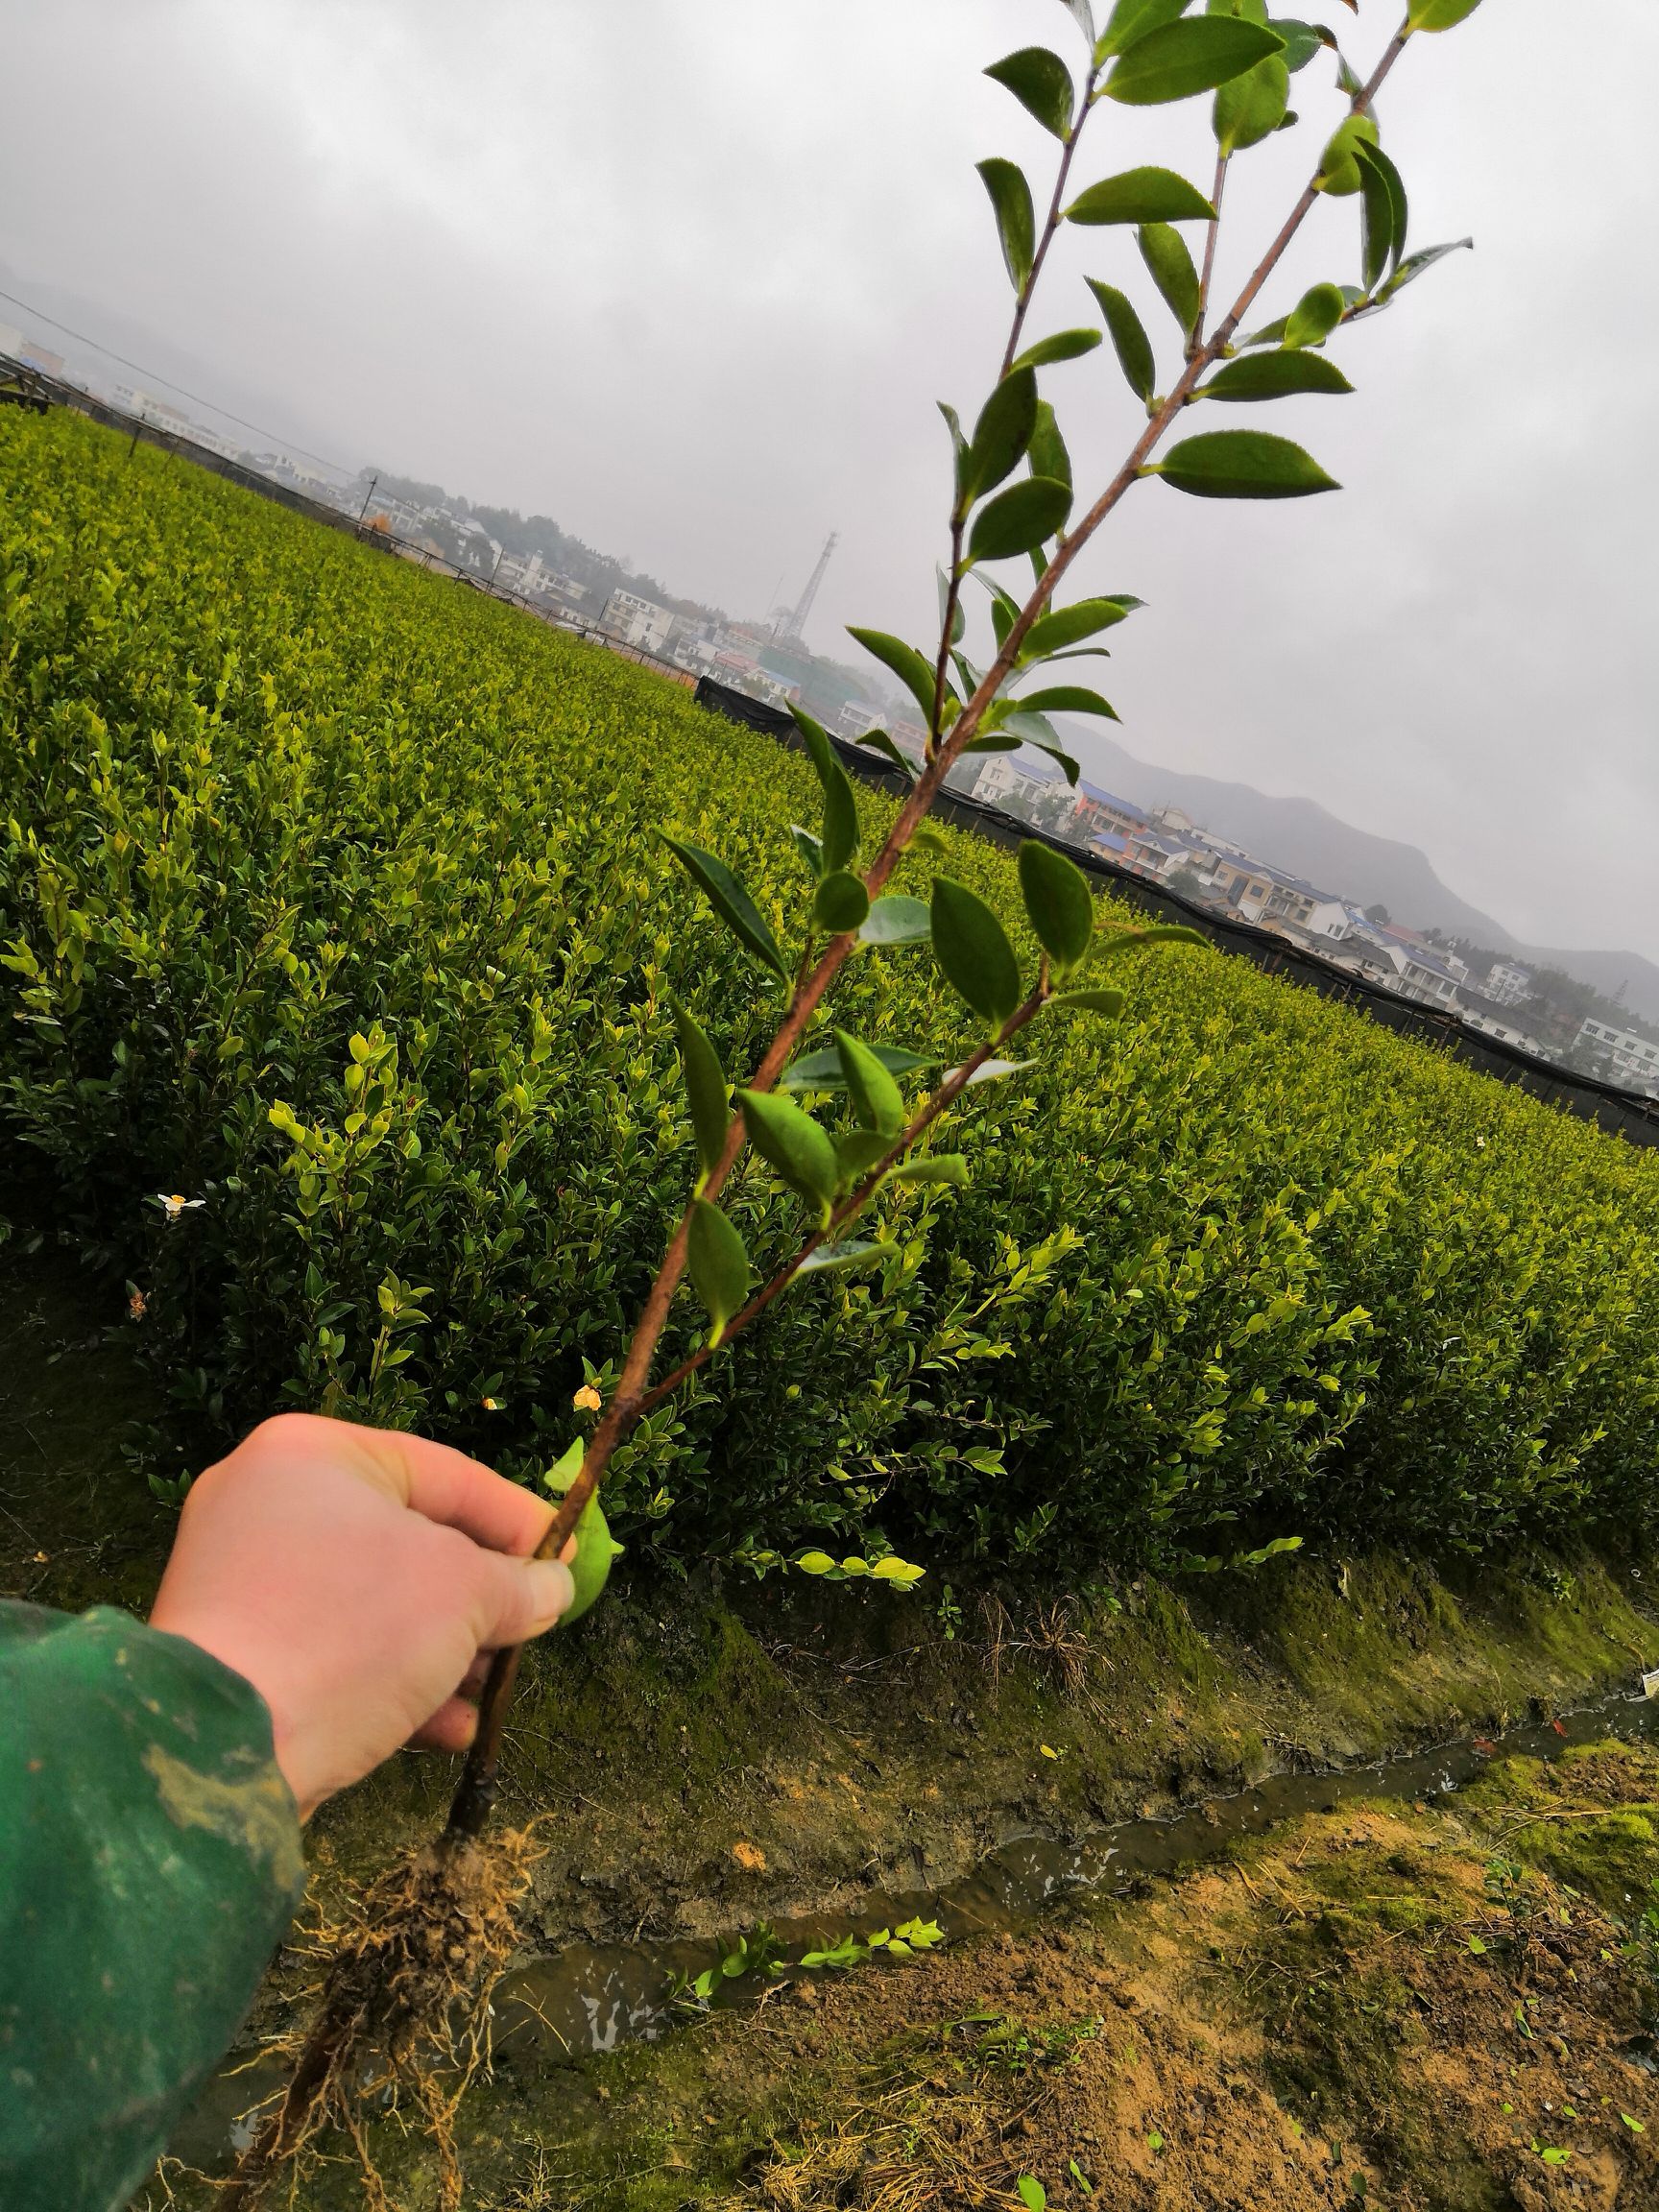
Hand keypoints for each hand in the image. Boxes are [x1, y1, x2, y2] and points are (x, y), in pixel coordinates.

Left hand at [149, 1413, 572, 1818]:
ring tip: (492, 1689)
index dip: (517, 1519)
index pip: (445, 1473)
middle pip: (407, 1540)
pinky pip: (333, 1651)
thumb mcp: (463, 1593)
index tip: (567, 1561)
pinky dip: (392, 1681)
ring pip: (373, 1604)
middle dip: (478, 1596)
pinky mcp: (236, 1654)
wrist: (225, 1747)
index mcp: (312, 1454)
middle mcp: (266, 1503)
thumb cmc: (353, 1631)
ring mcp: (242, 1581)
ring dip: (444, 1649)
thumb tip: (553, 1589)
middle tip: (529, 1630)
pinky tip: (447, 1729)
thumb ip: (518, 1584)